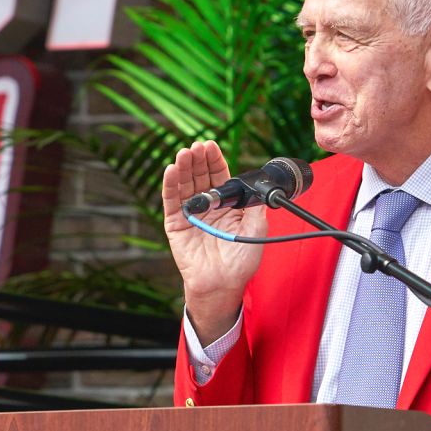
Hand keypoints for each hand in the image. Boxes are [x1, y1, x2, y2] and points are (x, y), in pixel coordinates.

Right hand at [161, 140, 268, 343]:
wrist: (224, 284)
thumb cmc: (241, 261)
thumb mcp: (257, 229)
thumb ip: (256, 206)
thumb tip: (260, 186)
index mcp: (225, 204)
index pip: (218, 176)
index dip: (214, 160)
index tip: (212, 146)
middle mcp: (207, 206)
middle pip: (199, 176)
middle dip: (198, 160)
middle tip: (197, 147)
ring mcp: (190, 214)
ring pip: (184, 185)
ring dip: (183, 168)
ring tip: (184, 154)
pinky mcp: (176, 224)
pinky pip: (172, 202)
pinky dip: (170, 185)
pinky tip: (171, 170)